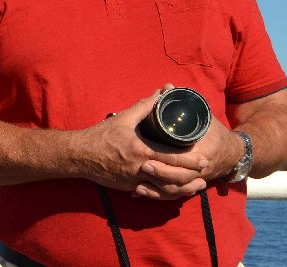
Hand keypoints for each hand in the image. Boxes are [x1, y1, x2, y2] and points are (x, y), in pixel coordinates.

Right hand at [74, 88, 206, 194]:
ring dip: (183, 189)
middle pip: (172, 176)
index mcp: (140, 150)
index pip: (171, 157)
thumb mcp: (123, 118)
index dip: (189, 159)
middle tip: (206, 171)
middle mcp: (140, 168)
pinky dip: (166, 193)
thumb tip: (161, 92)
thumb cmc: (101, 135)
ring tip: (196, 186)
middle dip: (191, 175)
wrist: (80, 155)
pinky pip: (153, 193)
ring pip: (164, 190)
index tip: (204, 158)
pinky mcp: (130, 188)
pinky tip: (176, 191)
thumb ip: (145, 106)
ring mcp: (135, 181)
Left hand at [135, 86, 240, 199]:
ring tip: (136, 186)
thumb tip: (167, 86)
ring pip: (174, 191)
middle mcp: (199, 170)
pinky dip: (157, 196)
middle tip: (140, 168)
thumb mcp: (203, 118)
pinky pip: (173, 196)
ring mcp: (195, 181)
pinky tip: (140, 193)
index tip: (146, 157)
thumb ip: (185, 103)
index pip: (181, 159)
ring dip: (155, 190)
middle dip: (158, 175)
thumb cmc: (216, 133)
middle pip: (176, 178)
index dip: (164, 161)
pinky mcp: (189, 187)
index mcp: (202, 152)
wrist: (234, 154)